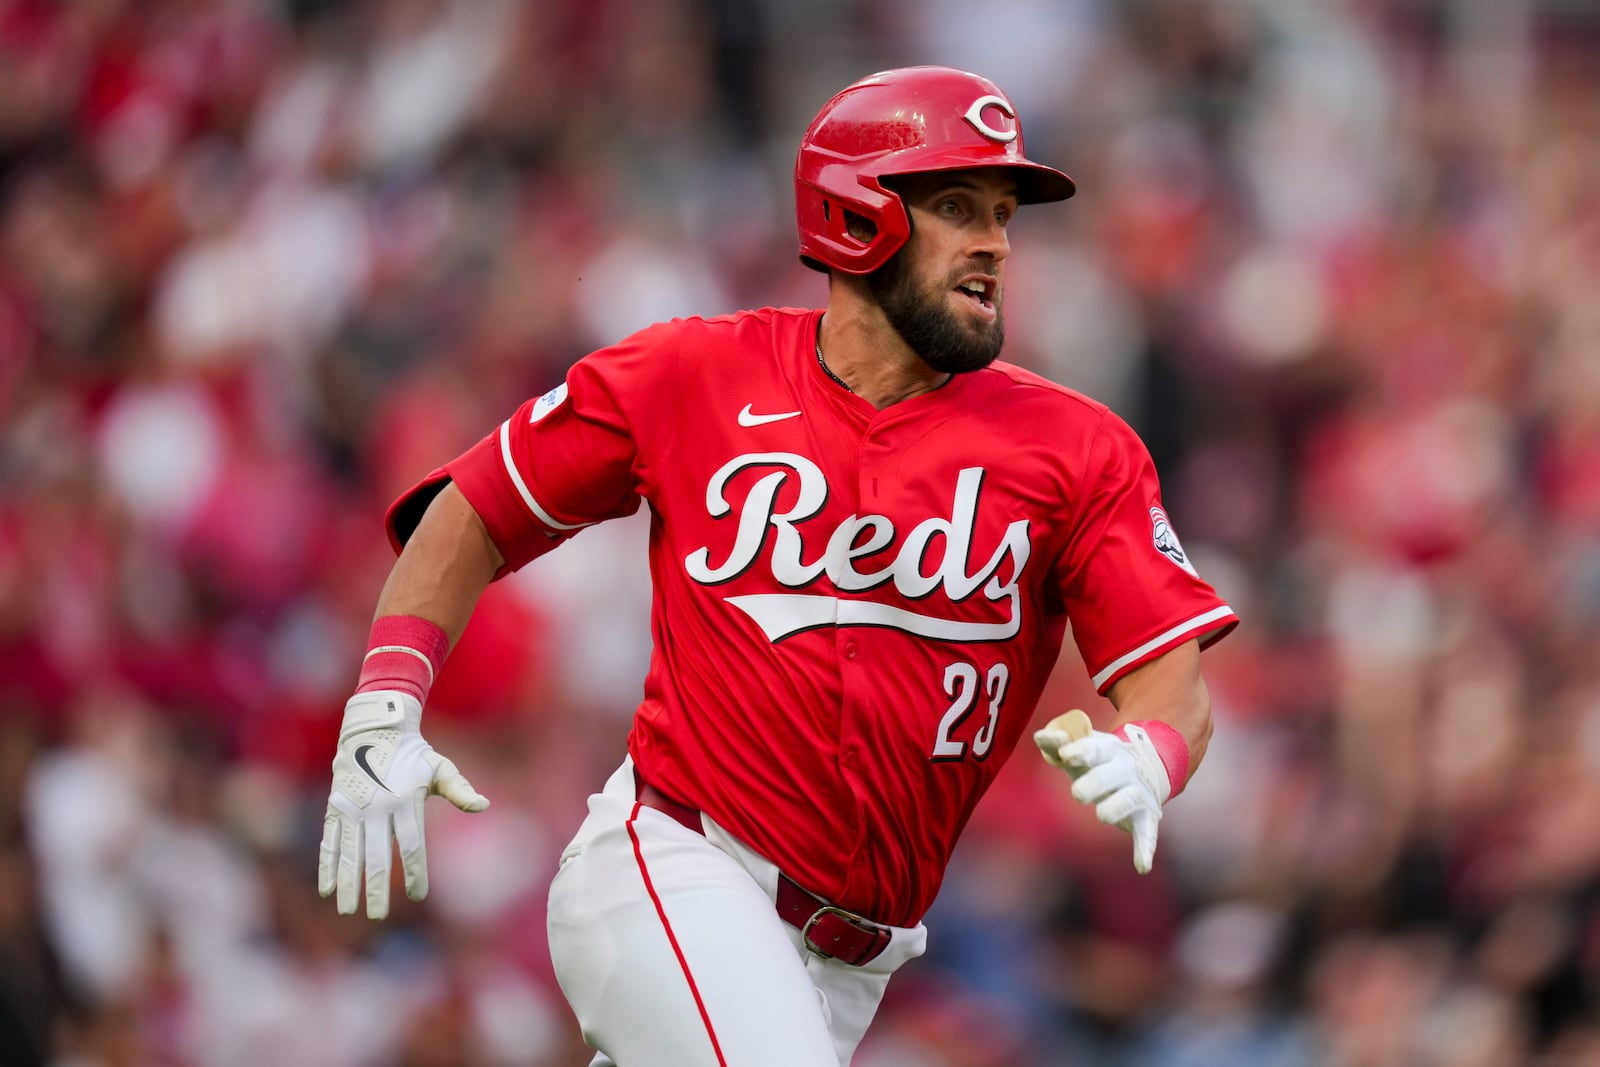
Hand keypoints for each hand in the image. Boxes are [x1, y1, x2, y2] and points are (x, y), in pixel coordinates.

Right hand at [318, 690, 488, 918]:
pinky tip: (327, 889)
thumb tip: (484, 806)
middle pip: (378, 856)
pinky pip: (331, 841)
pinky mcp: (336, 806)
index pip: (413, 846)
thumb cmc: (413, 754)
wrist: (375, 728)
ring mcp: (354, 808)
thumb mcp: (439, 768)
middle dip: (377, 890)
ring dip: (349, 884)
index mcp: (406, 801)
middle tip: (379, 917)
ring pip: (350, 854)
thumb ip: (459, 790)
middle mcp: (378, 807)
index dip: (416, 872)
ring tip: (349, 912)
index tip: (419, 895)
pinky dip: (328, 866)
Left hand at [1033, 711, 1171, 873]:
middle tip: (1077, 793)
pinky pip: (1148, 833)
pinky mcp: (1146, 816)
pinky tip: (1142, 866)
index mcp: (1107, 750)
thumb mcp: (1080, 750)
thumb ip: (1058, 745)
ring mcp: (1137, 793)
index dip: (1079, 751)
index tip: (1065, 755)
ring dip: (1115, 808)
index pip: (1093, 748)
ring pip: (1128, 800)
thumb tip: (1039, 737)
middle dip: (1094, 783)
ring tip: (1101, 816)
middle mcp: (1125, 770)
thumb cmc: (1099, 761)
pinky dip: (1146, 849)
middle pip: (1109, 775)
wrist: (1146, 767)